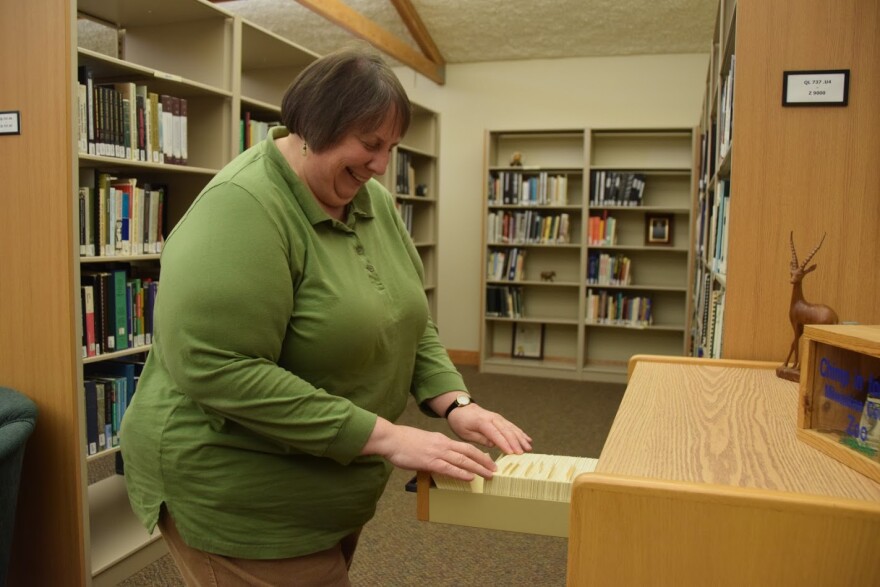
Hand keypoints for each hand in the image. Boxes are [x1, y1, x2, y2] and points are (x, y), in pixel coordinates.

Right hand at [361, 417, 496, 480]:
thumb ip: (432, 451)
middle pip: (468, 452)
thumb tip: (438, 461)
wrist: (390, 439)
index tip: (487, 460)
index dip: (478, 454)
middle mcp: (442, 444)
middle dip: (484, 460)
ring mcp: (437, 452)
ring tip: (489, 475)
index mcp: (441, 440)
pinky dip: (461, 473)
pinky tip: (470, 477)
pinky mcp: (429, 461)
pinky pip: (449, 468)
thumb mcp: (423, 443)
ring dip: (478, 468)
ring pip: (462, 460)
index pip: (464, 446)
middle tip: (495, 469)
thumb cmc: (402, 442)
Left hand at [447, 404, 531, 454]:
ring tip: (528, 448)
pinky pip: (512, 426)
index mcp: (482, 422)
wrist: (460, 408)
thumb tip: (493, 445)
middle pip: (506, 431)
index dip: (504, 443)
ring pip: (512, 428)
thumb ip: (480, 439)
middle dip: (515, 442)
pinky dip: (520, 433)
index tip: (511, 453)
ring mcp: (498, 418)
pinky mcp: (500, 419)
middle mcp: (493, 418)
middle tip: (522, 453)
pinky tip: (527, 439)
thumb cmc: (460, 422)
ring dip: (521, 438)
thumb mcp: (465, 433)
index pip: (495, 434)